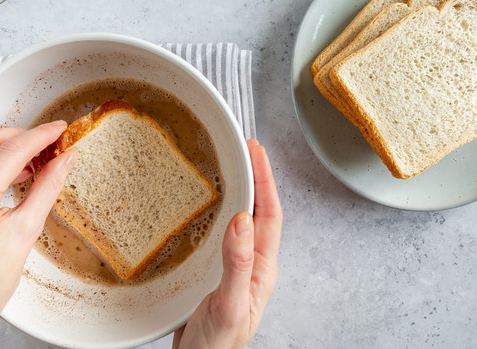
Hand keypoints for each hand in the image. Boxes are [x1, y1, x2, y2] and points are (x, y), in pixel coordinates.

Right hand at [173, 139, 282, 348]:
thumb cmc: (216, 348)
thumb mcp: (229, 305)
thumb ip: (237, 265)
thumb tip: (242, 221)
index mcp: (262, 269)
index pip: (269, 215)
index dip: (264, 180)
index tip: (256, 152)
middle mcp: (251, 265)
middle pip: (258, 212)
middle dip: (254, 177)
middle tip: (244, 148)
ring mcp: (234, 268)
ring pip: (241, 221)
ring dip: (238, 192)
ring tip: (230, 166)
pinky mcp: (214, 274)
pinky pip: (220, 234)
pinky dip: (217, 212)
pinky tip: (206, 206)